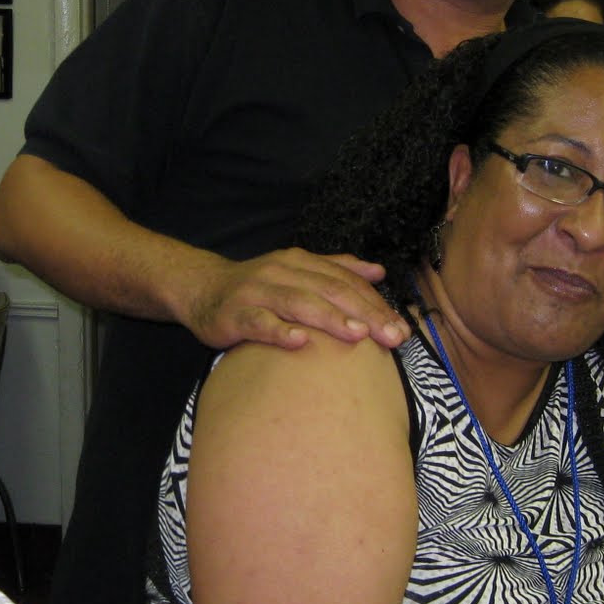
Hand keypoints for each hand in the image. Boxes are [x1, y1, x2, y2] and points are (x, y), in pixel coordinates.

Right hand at [183, 248, 408, 351]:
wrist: (202, 288)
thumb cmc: (258, 286)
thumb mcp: (297, 270)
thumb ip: (337, 269)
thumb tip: (378, 272)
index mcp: (300, 262)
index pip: (345, 281)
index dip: (375, 303)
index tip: (401, 327)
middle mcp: (282, 272)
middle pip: (329, 291)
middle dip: (364, 313)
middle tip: (391, 335)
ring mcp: (258, 292)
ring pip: (299, 303)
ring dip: (330, 318)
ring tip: (358, 334)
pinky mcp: (236, 314)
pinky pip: (260, 323)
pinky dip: (280, 331)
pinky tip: (300, 341)